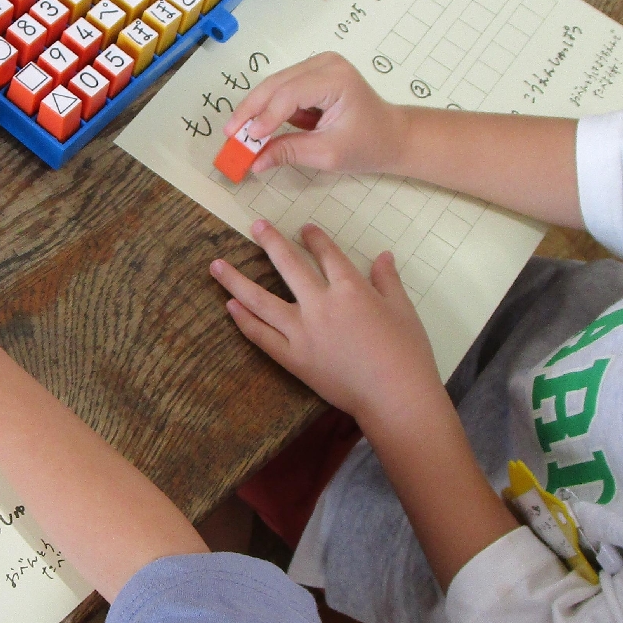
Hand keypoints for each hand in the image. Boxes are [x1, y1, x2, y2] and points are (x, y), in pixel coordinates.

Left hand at [211, 222, 445, 433]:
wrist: (394, 397)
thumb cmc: (406, 353)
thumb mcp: (403, 310)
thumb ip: (388, 280)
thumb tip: (383, 255)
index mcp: (350, 289)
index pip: (327, 254)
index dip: (314, 238)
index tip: (304, 228)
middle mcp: (320, 304)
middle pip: (288, 265)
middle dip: (270, 241)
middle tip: (255, 225)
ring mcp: (301, 332)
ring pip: (260, 300)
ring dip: (236, 280)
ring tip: (216, 265)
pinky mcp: (292, 358)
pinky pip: (261, 337)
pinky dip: (243, 321)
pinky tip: (229, 306)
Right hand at [223, 52, 404, 176]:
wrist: (391, 136)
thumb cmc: (368, 144)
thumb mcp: (327, 153)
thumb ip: (288, 152)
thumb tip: (254, 161)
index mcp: (336, 78)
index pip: (290, 94)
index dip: (265, 117)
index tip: (247, 139)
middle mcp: (325, 63)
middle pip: (276, 84)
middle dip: (251, 110)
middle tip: (230, 134)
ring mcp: (318, 65)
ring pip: (274, 85)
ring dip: (257, 110)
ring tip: (240, 134)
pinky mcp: (312, 74)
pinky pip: (282, 89)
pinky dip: (269, 108)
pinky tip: (260, 127)